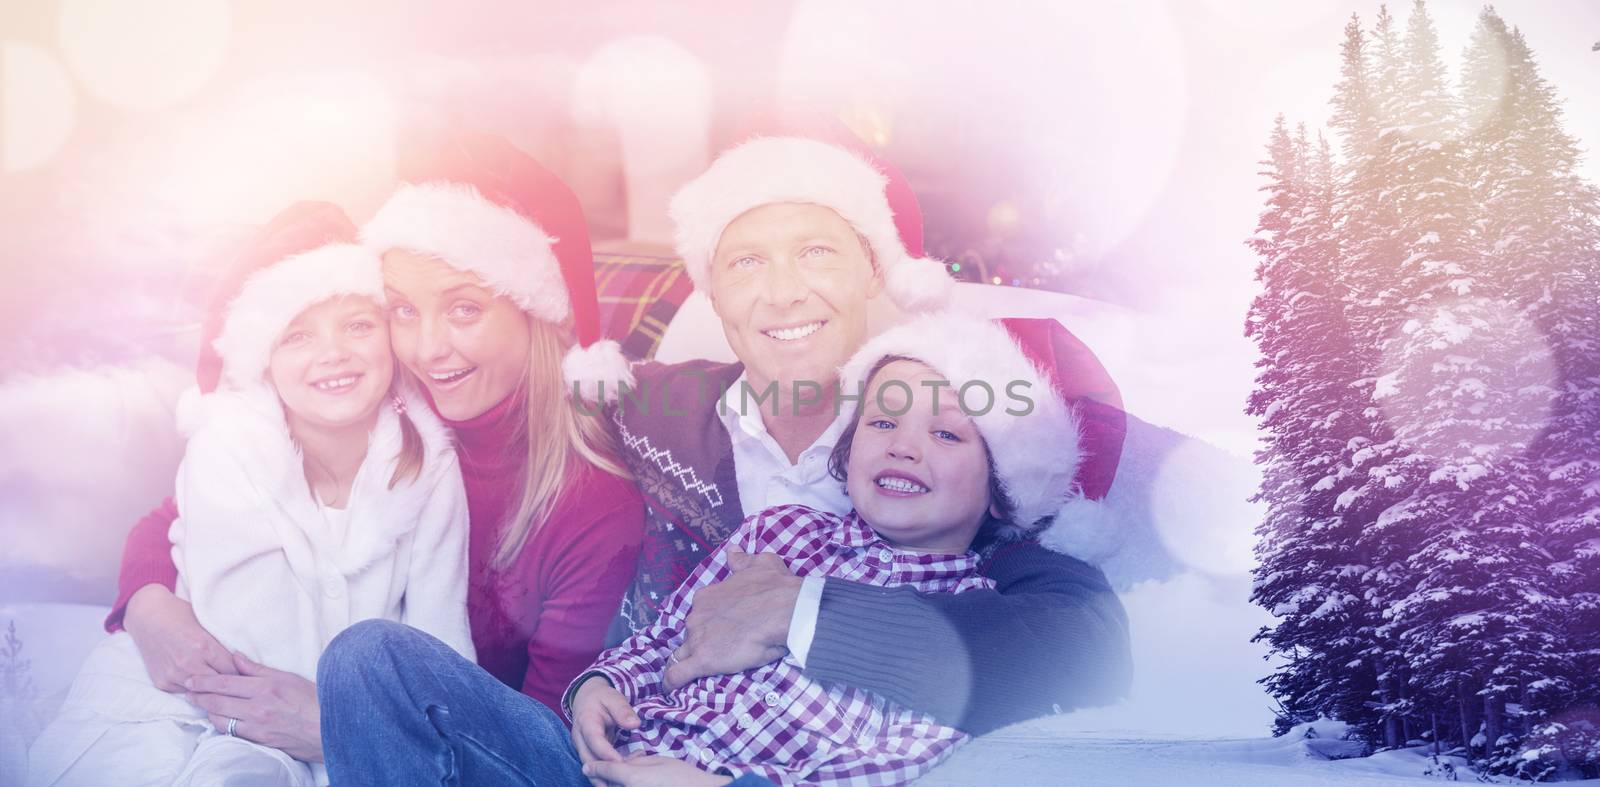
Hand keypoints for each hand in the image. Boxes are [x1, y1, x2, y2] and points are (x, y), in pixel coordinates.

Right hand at [124, 584, 236, 690]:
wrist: (147, 616)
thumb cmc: (181, 615)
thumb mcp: (206, 624)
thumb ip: (220, 644)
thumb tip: (241, 662)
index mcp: (204, 646)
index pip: (232, 670)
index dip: (240, 672)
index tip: (245, 673)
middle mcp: (188, 663)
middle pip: (219, 684)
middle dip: (228, 683)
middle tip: (236, 683)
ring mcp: (173, 674)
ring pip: (202, 692)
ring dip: (210, 689)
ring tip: (218, 686)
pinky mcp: (162, 683)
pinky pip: (185, 692)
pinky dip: (192, 688)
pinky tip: (197, 682)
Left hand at [186, 651, 323, 762]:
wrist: (330, 727)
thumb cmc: (314, 699)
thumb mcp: (287, 677)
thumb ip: (257, 669)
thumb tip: (235, 657)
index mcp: (265, 687)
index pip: (225, 682)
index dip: (203, 681)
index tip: (189, 680)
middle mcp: (257, 708)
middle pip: (217, 702)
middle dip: (198, 696)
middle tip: (186, 691)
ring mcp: (257, 727)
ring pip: (220, 720)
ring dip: (208, 712)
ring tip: (201, 705)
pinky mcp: (260, 741)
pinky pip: (232, 733)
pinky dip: (222, 726)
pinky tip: (219, 721)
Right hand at [570, 675, 640, 778]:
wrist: (586, 699)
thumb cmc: (602, 698)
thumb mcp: (613, 698)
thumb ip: (623, 710)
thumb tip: (634, 724)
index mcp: (585, 721)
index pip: (594, 740)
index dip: (606, 753)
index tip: (620, 763)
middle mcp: (579, 737)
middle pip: (587, 759)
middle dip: (602, 773)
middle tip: (620, 782)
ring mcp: (581, 746)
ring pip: (589, 766)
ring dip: (603, 776)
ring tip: (620, 784)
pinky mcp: (586, 752)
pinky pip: (594, 766)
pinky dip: (605, 773)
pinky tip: (620, 778)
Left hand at [583, 755, 732, 786]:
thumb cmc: (684, 777)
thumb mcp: (658, 762)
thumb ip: (634, 762)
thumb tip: (618, 764)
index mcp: (632, 779)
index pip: (605, 771)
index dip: (594, 767)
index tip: (588, 766)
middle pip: (607, 786)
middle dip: (605, 778)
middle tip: (609, 769)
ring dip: (615, 784)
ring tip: (633, 773)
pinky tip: (638, 782)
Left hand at [664, 549, 799, 689]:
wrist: (784, 610)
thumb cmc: (774, 587)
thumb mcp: (759, 563)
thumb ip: (741, 559)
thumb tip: (732, 551)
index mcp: (707, 596)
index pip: (700, 612)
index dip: (709, 621)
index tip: (720, 628)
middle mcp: (697, 616)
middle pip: (691, 632)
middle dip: (700, 640)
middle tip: (719, 649)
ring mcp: (697, 639)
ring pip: (682, 653)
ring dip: (687, 660)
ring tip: (694, 671)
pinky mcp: (702, 661)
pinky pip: (677, 674)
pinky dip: (672, 681)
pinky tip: (671, 688)